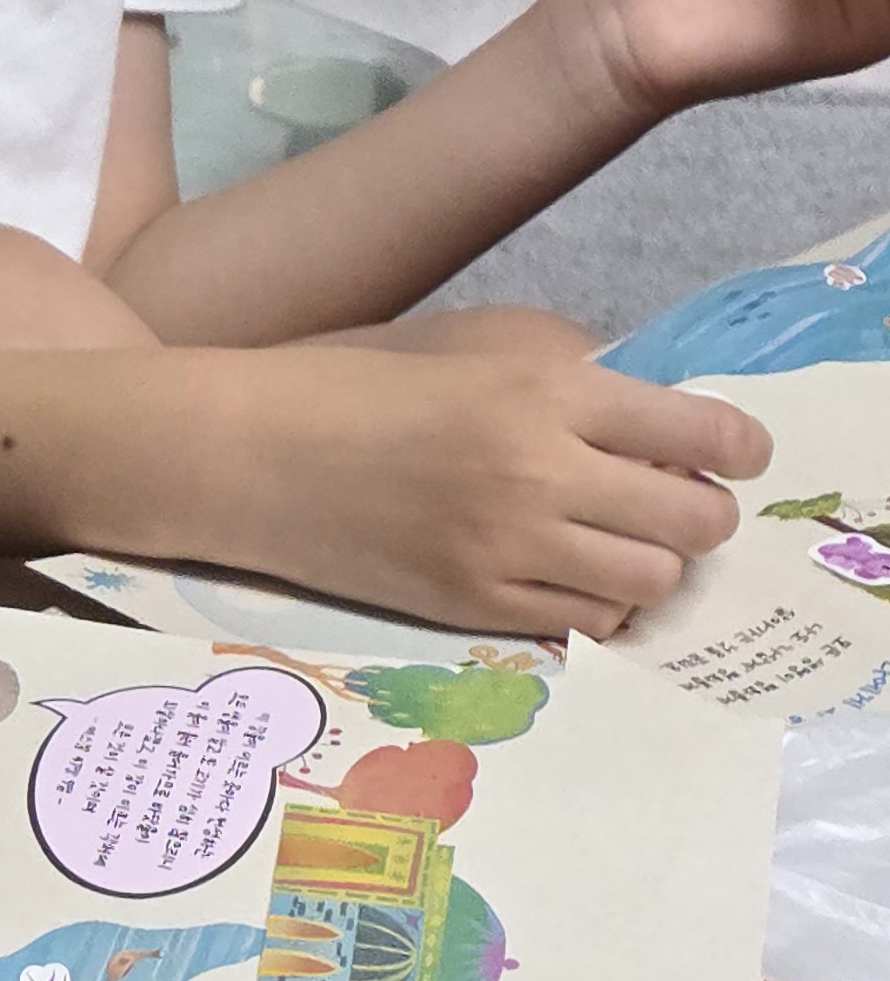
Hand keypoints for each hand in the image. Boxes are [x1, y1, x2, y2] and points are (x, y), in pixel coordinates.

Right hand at [200, 346, 771, 639]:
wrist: (241, 452)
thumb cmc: (349, 390)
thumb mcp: (470, 358)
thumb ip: (568, 388)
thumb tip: (656, 439)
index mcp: (543, 390)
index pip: (703, 432)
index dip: (739, 450)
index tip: (728, 456)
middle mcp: (537, 469)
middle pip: (694, 520)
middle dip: (698, 517)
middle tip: (665, 507)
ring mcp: (503, 545)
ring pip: (651, 583)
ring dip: (651, 566)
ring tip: (613, 547)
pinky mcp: (468, 602)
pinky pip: (585, 622)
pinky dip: (596, 604)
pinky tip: (565, 577)